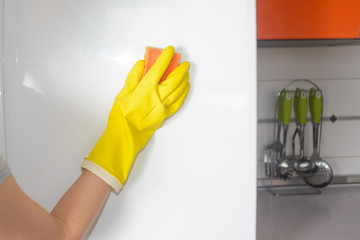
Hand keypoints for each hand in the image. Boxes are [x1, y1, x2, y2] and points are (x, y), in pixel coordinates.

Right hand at [82, 46, 189, 191]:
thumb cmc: (121, 115)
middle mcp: (157, 97)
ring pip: (178, 90)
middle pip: (174, 79)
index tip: (170, 50)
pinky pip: (178, 102)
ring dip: (184, 80)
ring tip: (186, 73)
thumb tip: (142, 64)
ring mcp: (163, 107)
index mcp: (145, 89)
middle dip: (180, 69)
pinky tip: (185, 89)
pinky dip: (183, 94)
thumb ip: (133, 77)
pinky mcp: (165, 115)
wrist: (125, 135)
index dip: (165, 57)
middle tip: (184, 63)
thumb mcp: (122, 93)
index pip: (158, 68)